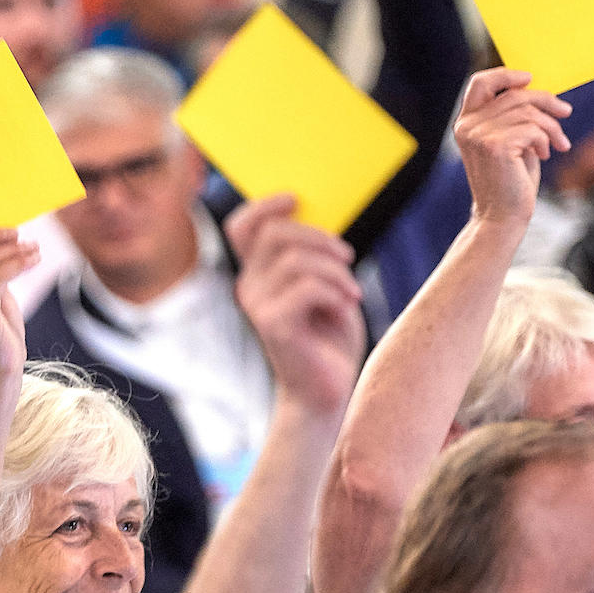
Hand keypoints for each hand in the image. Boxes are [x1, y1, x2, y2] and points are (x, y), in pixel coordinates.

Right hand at [225, 195, 365, 420]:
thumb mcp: (324, 286)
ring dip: (335, 271)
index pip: (241, 228)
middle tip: (348, 259)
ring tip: (351, 292)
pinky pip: (307, 287)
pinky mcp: (273, 325)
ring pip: (297, 260)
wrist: (326, 391)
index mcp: (259, 274)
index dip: (264, 206)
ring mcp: (257, 306)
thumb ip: (312, 257)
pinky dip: (335, 292)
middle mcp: (249, 287)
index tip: (296, 201)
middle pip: (275, 233)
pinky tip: (345, 307)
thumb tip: (318, 223)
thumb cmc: (329, 338)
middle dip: (320, 238)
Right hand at [456, 69, 570, 229]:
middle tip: (565, 112)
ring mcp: (478, 135)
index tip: (530, 79)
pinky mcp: (495, 146)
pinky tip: (546, 154)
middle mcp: (467, 126)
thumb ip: (513, 115)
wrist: (503, 216)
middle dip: (546, 100)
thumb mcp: (511, 140)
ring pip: (527, 111)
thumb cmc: (510, 180)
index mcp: (466, 123)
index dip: (506, 75)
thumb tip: (535, 88)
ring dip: (550, 126)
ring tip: (557, 143)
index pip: (480, 83)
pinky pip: (532, 128)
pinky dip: (546, 139)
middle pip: (514, 94)